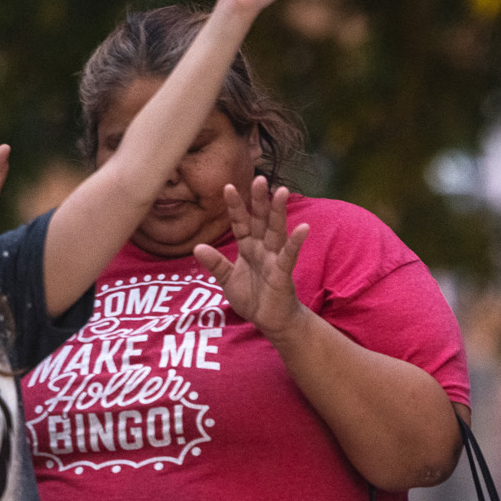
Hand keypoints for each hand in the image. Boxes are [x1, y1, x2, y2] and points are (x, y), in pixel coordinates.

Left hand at [194, 175, 308, 336]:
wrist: (271, 322)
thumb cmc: (254, 299)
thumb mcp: (228, 281)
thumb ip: (215, 264)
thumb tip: (197, 247)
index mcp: (248, 248)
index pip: (241, 223)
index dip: (235, 207)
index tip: (227, 186)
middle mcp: (262, 249)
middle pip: (260, 220)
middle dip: (259, 200)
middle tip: (258, 178)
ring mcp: (274, 259)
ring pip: (276, 231)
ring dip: (278, 212)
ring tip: (281, 191)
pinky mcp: (283, 273)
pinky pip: (289, 255)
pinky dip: (296, 242)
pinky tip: (303, 228)